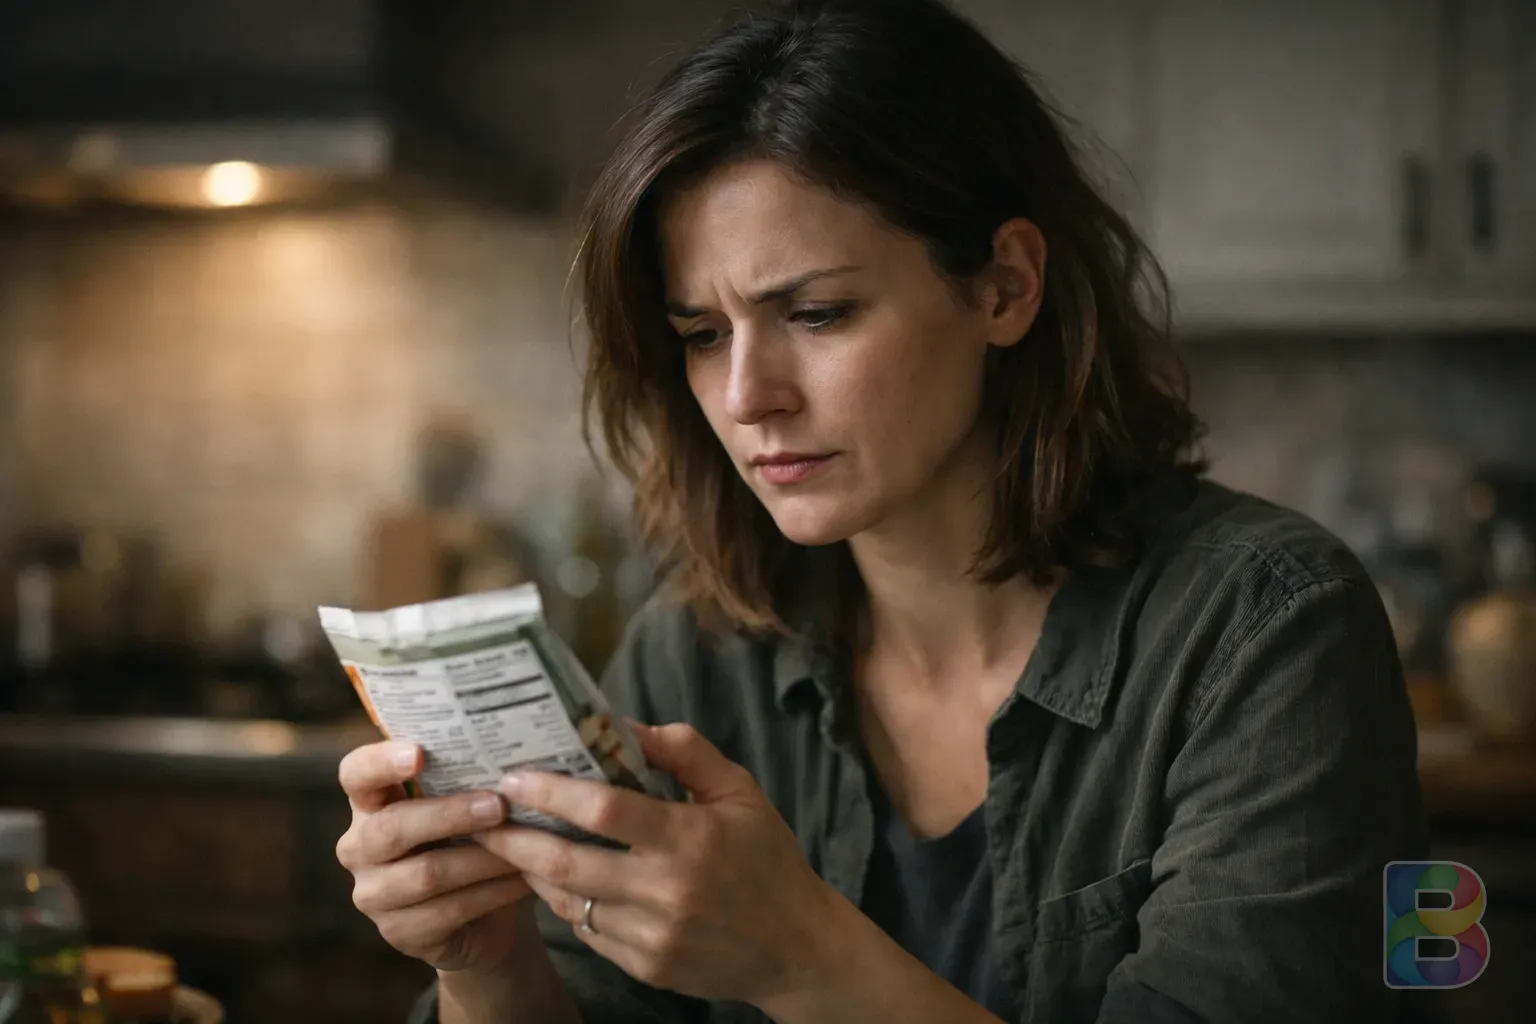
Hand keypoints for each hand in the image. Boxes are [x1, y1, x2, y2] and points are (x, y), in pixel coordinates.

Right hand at [335, 740, 533, 973]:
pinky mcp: (397, 932)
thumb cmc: (474, 842)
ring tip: (526, 846)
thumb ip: (471, 779)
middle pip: (392, 826)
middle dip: (451, 814)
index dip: (381, 762)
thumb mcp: (468, 805)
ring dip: (483, 859)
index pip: (356, 774)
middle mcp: (359, 847)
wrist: (483, 918)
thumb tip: (511, 751)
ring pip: (426, 873)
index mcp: (371, 803)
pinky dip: (492, 893)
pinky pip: (448, 910)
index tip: (419, 754)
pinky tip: (523, 880)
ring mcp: (373, 893)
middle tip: (500, 805)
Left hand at [476, 723, 842, 1007]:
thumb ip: (685, 751)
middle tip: (484, 816)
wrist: (794, 948)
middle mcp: (667, 891)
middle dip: (516, 838)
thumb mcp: (739, 791)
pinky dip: (567, 902)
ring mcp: (652, 936)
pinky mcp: (645, 966)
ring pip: (569, 900)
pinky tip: (557, 879)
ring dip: (532, 871)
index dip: (552, 791)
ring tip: (509, 842)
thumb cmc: (767, 858)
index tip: (515, 776)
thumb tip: (625, 724)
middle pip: (568, 862)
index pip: (605, 810)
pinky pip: (589, 930)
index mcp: (691, 839)